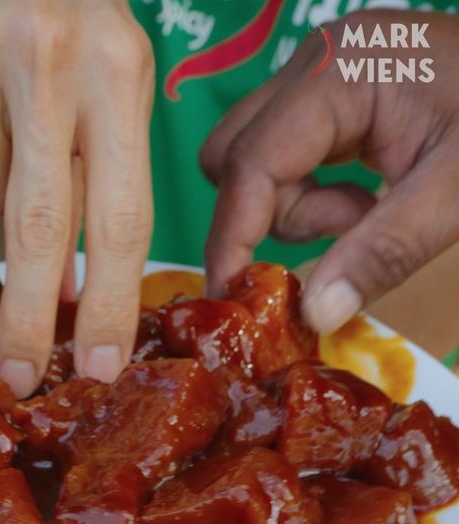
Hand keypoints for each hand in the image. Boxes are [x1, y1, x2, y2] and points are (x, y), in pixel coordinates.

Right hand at [0, 0, 153, 395]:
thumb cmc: (68, 13)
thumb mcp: (115, 70)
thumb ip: (106, 167)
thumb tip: (81, 290)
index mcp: (117, 69)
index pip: (119, 215)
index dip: (111, 303)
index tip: (100, 368)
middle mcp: (44, 59)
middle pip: (38, 229)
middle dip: (30, 320)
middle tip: (20, 379)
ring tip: (4, 117)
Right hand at [200, 11, 458, 332]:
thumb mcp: (456, 195)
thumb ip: (384, 253)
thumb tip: (314, 316)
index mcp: (339, 73)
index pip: (250, 162)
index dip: (231, 238)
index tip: (229, 298)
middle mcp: (314, 67)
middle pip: (231, 157)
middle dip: (266, 216)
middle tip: (339, 236)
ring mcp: (318, 80)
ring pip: (253, 165)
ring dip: (297, 210)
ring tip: (367, 214)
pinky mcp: (329, 102)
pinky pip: (285, 163)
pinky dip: (312, 198)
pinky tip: (364, 201)